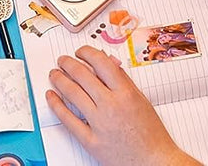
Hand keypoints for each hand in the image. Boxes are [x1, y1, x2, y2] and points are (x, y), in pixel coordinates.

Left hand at [47, 47, 198, 165]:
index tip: (80, 52)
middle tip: (63, 61)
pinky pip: (69, 120)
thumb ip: (123, 80)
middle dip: (68, 64)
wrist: (155, 163)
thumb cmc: (151, 135)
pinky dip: (57, 105)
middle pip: (83, 76)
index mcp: (126, 93)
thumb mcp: (141, 101)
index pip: (100, 62)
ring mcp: (100, 124)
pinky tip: (51, 96)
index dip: (86, 52)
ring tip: (54, 74)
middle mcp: (111, 106)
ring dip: (59, 80)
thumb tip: (107, 62)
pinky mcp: (92, 142)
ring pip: (73, 94)